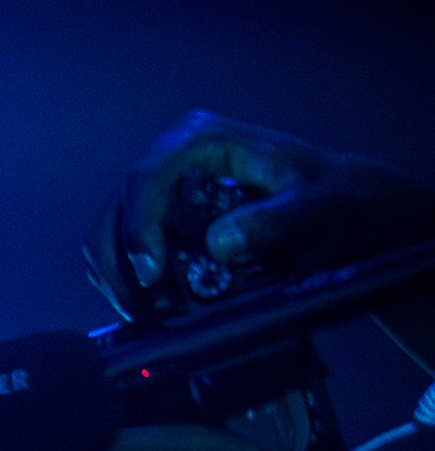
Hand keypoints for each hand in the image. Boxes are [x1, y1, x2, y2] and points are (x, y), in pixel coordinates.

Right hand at [87, 113, 434, 321]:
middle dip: (120, 262)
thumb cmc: (330, 198)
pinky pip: (125, 251)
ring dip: (120, 278)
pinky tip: (154, 303)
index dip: (138, 226)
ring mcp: (165, 191)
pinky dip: (130, 281)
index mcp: (205, 140)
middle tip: (143, 303)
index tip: (152, 272)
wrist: (340, 207)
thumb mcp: (313, 208)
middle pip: (117, 209)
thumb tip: (218, 242)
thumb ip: (272, 222)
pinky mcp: (163, 220)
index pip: (147, 177)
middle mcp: (175, 160)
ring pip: (111, 234)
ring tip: (149, 310)